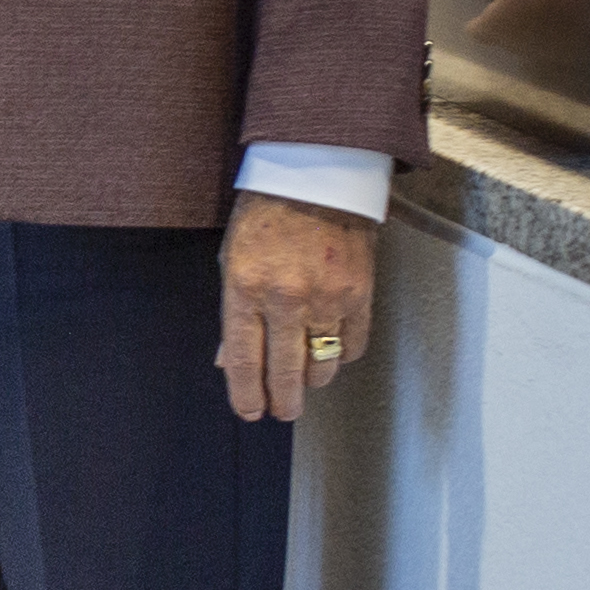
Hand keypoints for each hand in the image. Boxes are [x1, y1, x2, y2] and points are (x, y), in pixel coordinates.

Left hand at [218, 192, 380, 423]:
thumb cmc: (266, 216)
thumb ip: (233, 314)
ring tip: (304, 381)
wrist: (317, 176)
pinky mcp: (359, 294)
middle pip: (285, 373)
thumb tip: (229, 361)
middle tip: (282, 412)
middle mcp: (286, 299)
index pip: (244, 361)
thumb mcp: (233, 260)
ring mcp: (326, 299)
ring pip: (321, 366)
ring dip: (311, 380)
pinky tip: (330, 350)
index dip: (246, 395)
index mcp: (245, 289)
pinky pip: (352, 345)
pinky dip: (341, 355)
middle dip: (282, 402)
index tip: (250, 411)